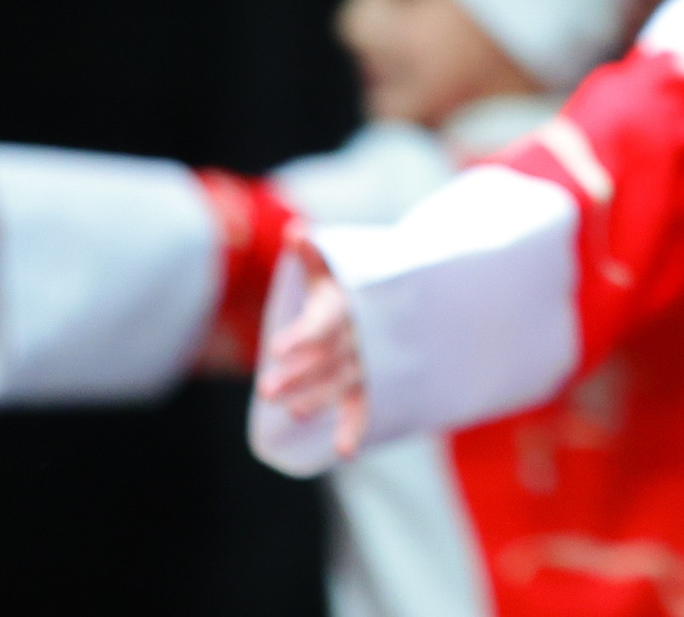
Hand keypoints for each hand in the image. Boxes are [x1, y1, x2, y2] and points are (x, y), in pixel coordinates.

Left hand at [254, 230, 369, 458]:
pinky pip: (368, 403)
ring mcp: (371, 358)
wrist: (416, 296)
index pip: (325, 320)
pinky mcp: (375, 380)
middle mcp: (364, 332)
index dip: (303, 334)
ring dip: (319, 396)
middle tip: (267, 390)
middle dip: (301, 373)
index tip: (277, 347)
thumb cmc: (361, 281)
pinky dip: (358, 426)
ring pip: (345, 380)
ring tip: (293, 411)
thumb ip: (315, 254)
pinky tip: (344, 451)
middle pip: (330, 355)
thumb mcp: (340, 265)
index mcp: (351, 303)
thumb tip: (295, 231)